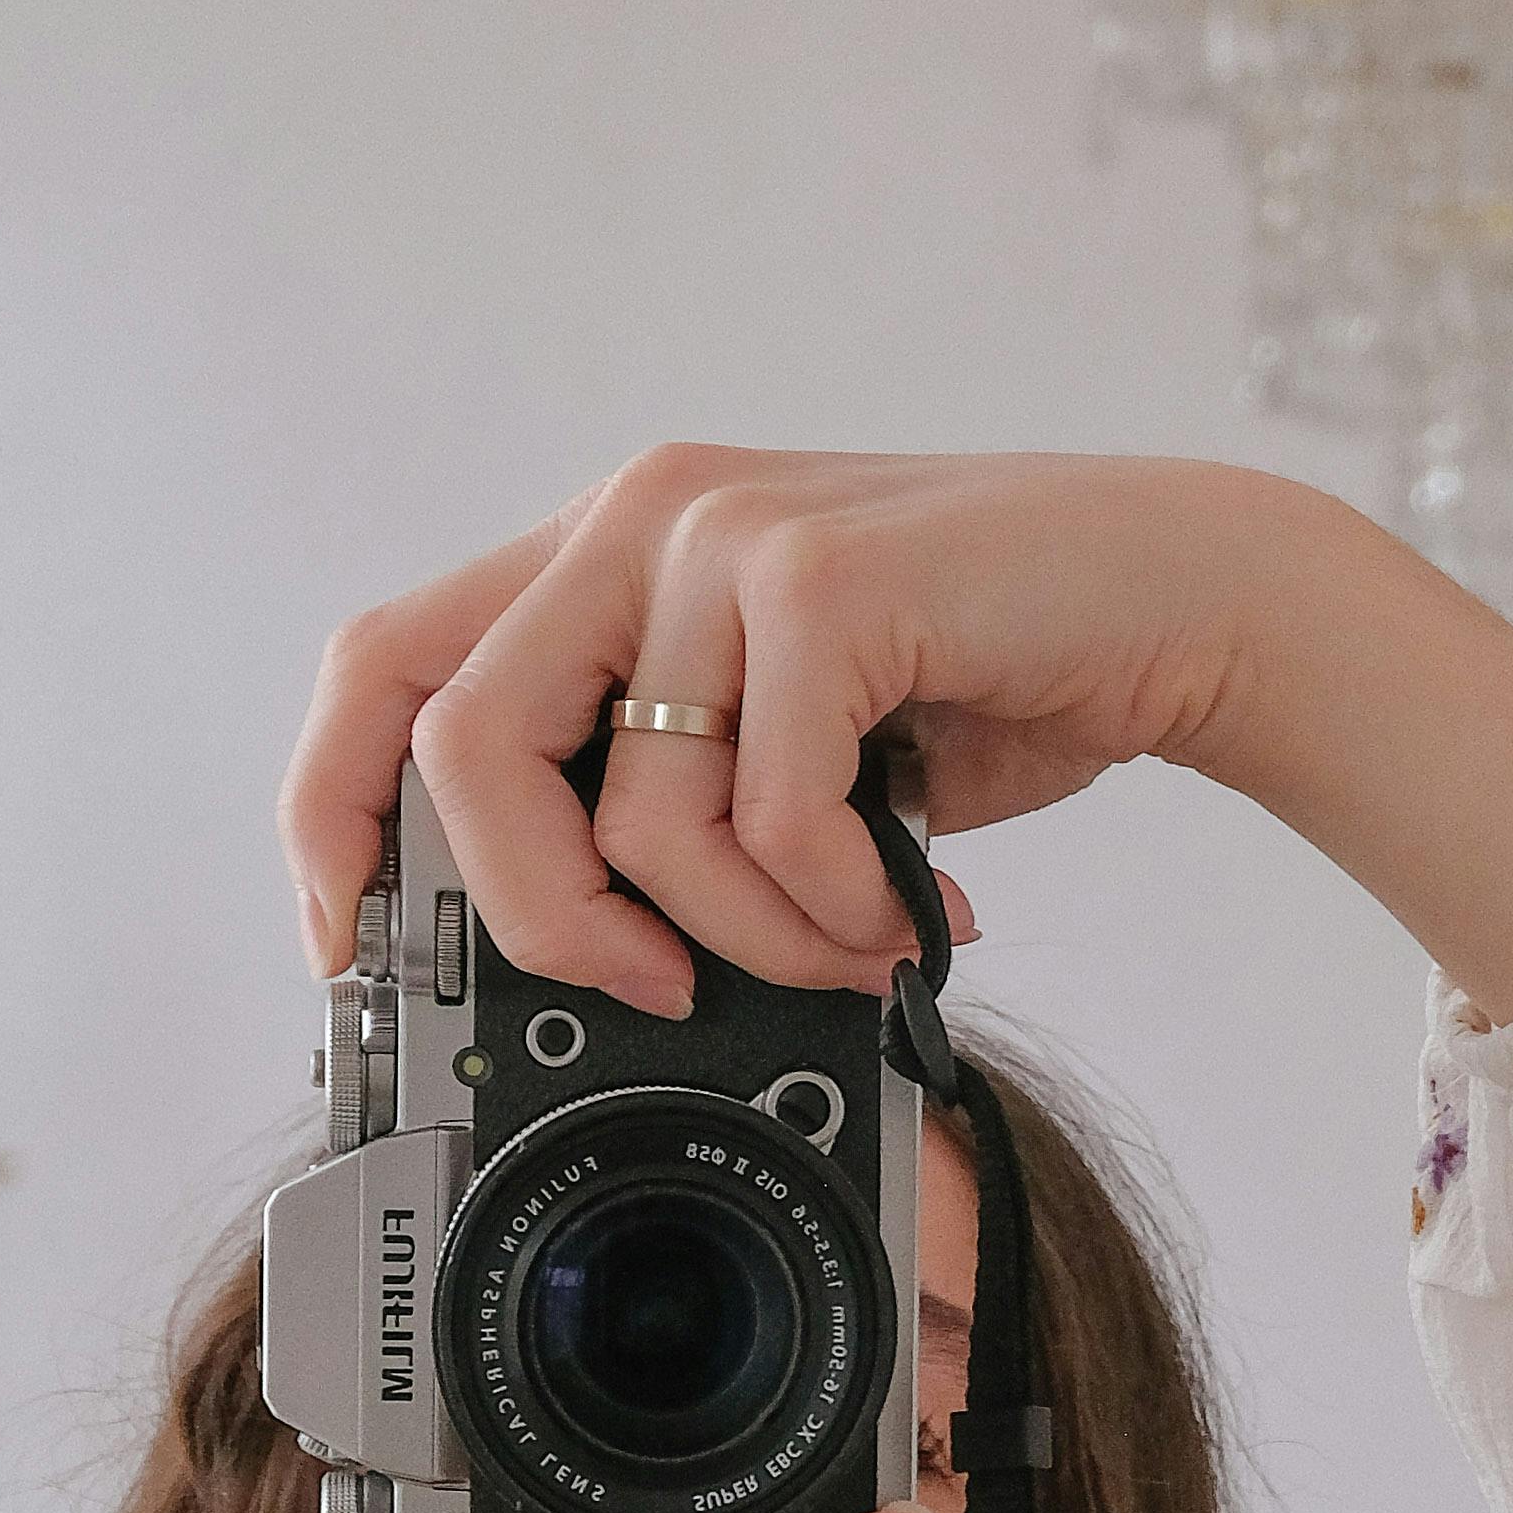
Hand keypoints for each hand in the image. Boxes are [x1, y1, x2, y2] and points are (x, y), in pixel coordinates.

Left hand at [276, 444, 1512, 1035]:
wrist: (1179, 602)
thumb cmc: (981, 682)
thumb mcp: (776, 743)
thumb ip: (662, 798)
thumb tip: (562, 969)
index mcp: (602, 555)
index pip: (380, 668)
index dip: (333, 821)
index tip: (361, 958)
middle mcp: (639, 520)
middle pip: (460, 747)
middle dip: (541, 918)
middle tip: (651, 993)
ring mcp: (724, 536)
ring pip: (632, 813)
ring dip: (747, 937)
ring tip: (848, 949)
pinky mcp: (820, 577)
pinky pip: (765, 812)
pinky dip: (833, 904)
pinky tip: (908, 904)